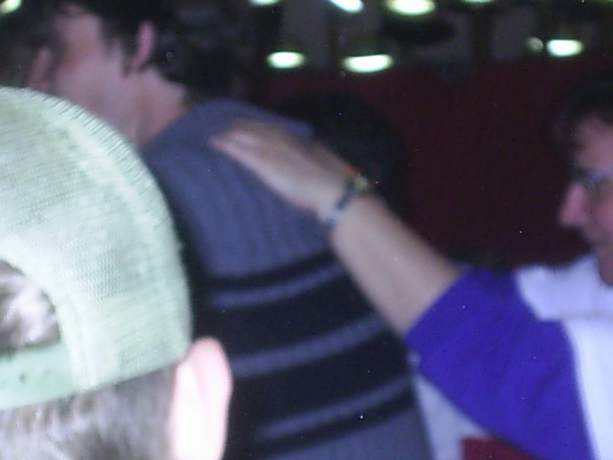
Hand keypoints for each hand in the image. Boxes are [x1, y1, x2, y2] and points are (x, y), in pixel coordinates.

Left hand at [211, 120, 353, 220]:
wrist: (331, 191)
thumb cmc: (326, 180)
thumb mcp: (313, 159)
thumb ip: (299, 154)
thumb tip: (292, 157)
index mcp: (289, 135)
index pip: (260, 124)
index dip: (244, 124)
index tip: (232, 124)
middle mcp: (277, 137)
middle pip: (246, 126)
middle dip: (229, 125)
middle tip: (212, 126)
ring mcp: (270, 148)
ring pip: (239, 135)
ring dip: (222, 133)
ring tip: (206, 134)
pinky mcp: (264, 163)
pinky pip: (238, 150)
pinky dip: (224, 145)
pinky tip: (212, 144)